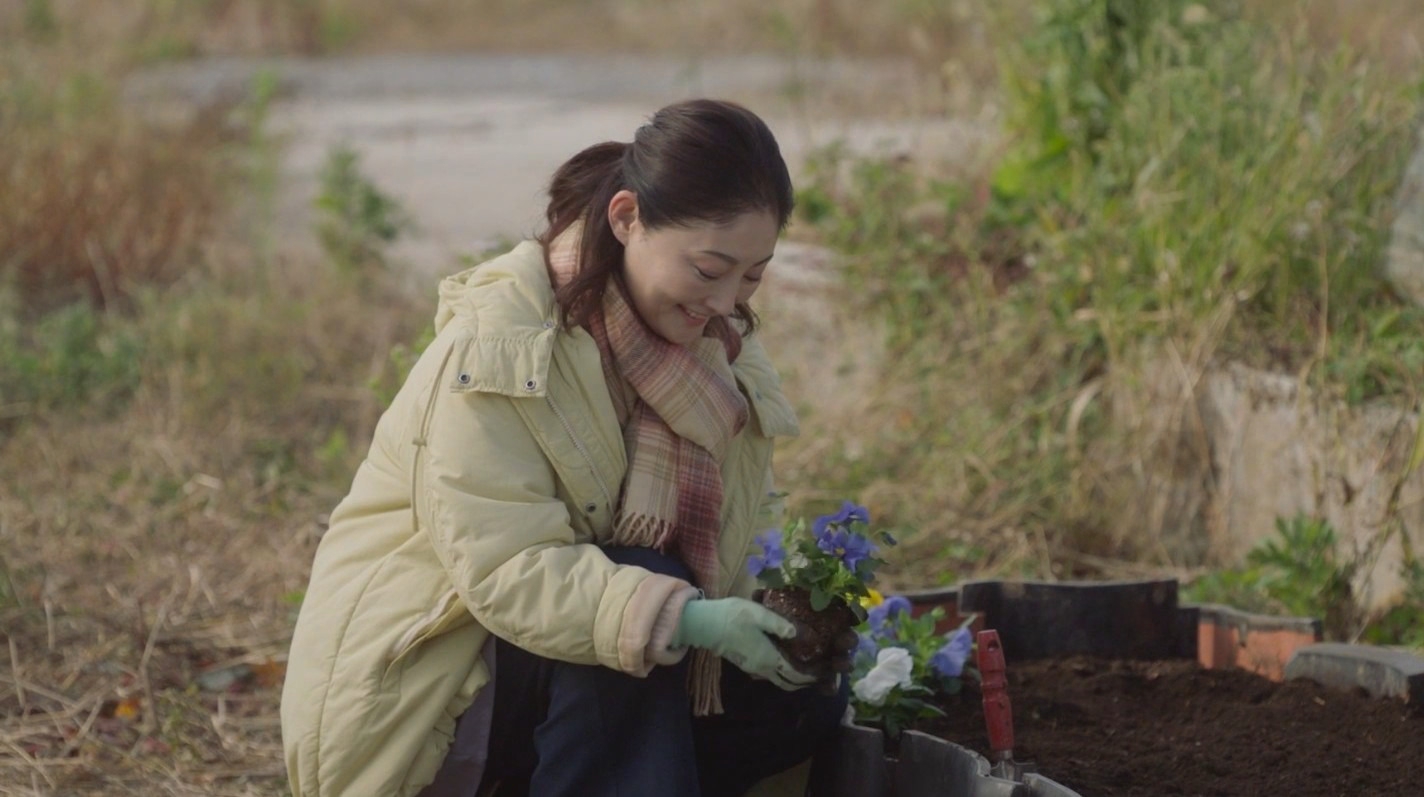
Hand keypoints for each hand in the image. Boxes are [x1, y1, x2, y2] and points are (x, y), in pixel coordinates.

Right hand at [672, 597, 818, 690]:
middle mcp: (762, 668)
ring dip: (791, 677)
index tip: (822, 674)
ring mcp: (752, 667)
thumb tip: (796, 633)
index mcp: (769, 658)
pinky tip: (783, 657)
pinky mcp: (745, 663)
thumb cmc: (733, 617)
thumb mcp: (760, 615)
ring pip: (777, 679)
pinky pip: (768, 673)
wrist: (705, 624)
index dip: (810, 677)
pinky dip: (780, 671)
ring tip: (802, 664)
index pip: (795, 675)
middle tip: (816, 673)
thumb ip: (779, 624)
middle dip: (803, 682)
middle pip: (787, 682)